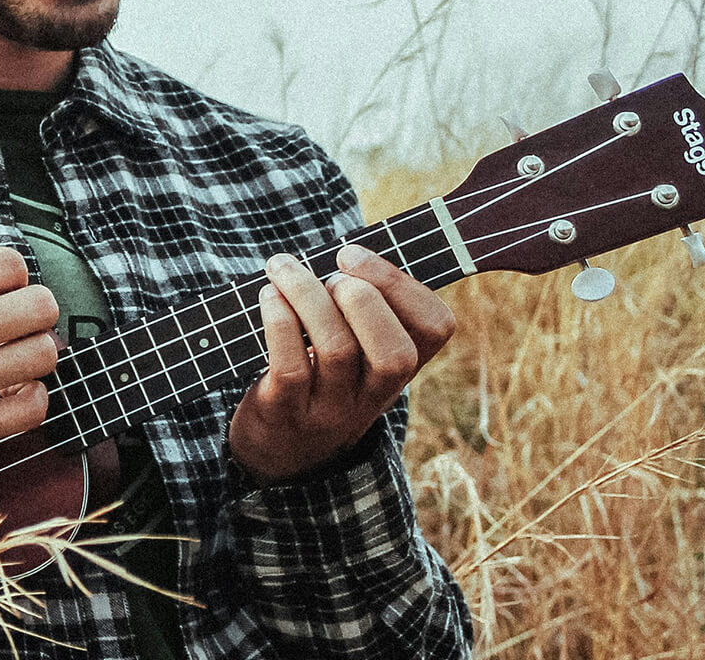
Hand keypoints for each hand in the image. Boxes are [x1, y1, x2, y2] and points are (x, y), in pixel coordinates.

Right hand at [0, 247, 60, 481]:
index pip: (10, 266)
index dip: (11, 277)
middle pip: (39, 308)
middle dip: (33, 311)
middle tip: (16, 322)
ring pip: (42, 356)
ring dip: (32, 354)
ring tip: (11, 358)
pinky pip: (31, 410)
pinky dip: (29, 399)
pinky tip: (8, 392)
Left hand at [228, 244, 458, 484]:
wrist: (276, 453)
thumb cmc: (314, 378)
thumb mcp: (353, 355)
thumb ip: (359, 310)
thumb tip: (346, 250)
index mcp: (398, 369)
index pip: (435, 330)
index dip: (403, 285)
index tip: (355, 255)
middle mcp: (373, 395)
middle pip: (395, 352)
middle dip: (363, 298)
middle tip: (329, 274)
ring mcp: (331, 410)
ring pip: (337, 350)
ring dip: (308, 296)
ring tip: (282, 269)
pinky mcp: (286, 413)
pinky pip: (291, 368)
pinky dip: (280, 323)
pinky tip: (268, 298)